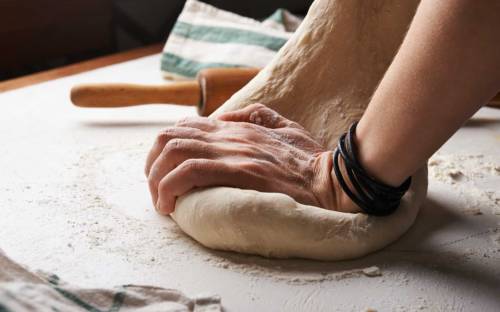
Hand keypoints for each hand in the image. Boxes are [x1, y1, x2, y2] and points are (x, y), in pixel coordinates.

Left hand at [145, 104, 359, 214]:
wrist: (332, 180)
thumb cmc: (310, 160)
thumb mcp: (285, 126)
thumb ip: (257, 115)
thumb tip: (226, 116)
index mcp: (237, 127)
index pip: (185, 126)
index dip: (165, 149)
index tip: (165, 174)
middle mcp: (230, 135)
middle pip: (170, 137)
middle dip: (152, 164)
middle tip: (157, 190)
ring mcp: (234, 152)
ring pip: (174, 152)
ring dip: (157, 178)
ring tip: (161, 202)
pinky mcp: (239, 172)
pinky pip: (190, 172)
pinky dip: (170, 187)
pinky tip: (170, 205)